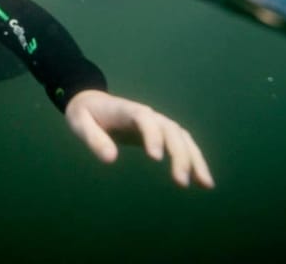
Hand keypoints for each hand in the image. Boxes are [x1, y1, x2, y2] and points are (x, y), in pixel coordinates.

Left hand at [65, 89, 214, 188]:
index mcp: (127, 110)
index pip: (144, 119)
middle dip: (179, 154)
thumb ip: (93, 139)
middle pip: (170, 130)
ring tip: (205, 184)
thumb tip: (110, 159)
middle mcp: (147, 114)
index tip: (155, 158)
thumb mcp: (80, 124)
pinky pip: (183, 144)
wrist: (92, 102)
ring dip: (195, 159)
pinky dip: (194, 160)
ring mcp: (157, 123)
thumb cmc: (84, 114)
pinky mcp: (161, 133)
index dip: (152, 135)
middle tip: (181, 182)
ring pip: (182, 137)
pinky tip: (203, 181)